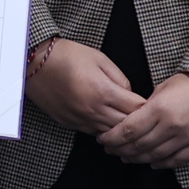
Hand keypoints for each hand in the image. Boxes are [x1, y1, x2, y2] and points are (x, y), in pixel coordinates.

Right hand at [25, 39, 145, 134]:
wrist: (33, 62)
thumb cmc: (66, 55)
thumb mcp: (99, 58)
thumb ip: (120, 77)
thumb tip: (130, 94)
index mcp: (103, 91)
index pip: (136, 109)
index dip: (148, 109)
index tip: (155, 107)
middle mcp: (93, 109)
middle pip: (126, 125)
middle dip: (139, 123)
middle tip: (148, 120)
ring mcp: (80, 119)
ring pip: (110, 134)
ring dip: (122, 131)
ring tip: (132, 127)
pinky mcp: (69, 123)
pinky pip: (93, 133)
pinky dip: (104, 130)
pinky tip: (109, 125)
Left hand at [99, 72, 188, 168]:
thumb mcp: (164, 87)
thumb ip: (147, 106)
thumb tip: (132, 122)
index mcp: (159, 108)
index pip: (128, 130)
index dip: (112, 138)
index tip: (103, 140)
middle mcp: (172, 126)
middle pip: (139, 146)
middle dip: (121, 150)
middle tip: (111, 150)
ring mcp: (188, 137)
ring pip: (156, 156)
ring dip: (138, 159)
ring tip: (127, 158)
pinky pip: (177, 161)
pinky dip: (162, 164)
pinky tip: (153, 163)